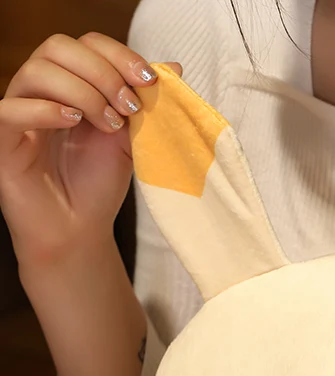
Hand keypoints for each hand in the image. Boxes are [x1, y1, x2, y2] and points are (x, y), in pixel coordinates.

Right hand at [0, 33, 179, 269]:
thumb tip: (175, 67)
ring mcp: (18, 112)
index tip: (150, 82)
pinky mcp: (1, 140)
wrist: (78, 231)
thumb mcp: (131, 140)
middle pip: (59, 47)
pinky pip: (10, 109)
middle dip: (103, 72)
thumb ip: (146, 105)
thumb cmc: (99, 184)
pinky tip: (74, 122)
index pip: (87, 44)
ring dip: (82, 92)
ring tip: (109, 124)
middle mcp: (40, 92)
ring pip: (37, 71)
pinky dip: (44, 109)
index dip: (119, 55)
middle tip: (129, 107)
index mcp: (71, 85)